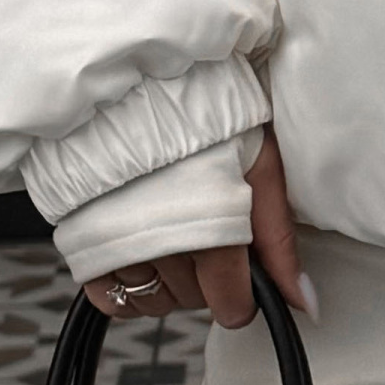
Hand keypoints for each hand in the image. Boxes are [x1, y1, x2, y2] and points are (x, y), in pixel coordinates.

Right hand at [82, 126, 308, 327]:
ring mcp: (117, 245)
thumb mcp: (259, 163)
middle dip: (210, 279)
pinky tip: (143, 253)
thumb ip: (278, 238)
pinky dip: (130, 287)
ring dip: (171, 282)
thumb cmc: (204, 114)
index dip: (243, 296)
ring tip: (176, 234)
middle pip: (195, 300)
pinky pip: (112, 299)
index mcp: (209, 224)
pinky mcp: (83, 242)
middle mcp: (159, 242)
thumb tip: (302, 301)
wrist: (136, 80)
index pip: (230, 303)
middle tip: (211, 232)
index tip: (245, 281)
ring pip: (156, 301)